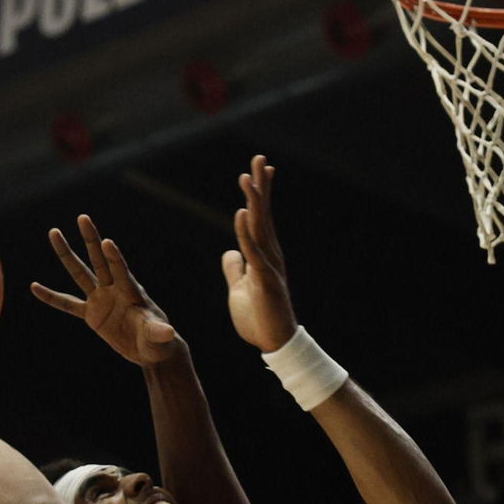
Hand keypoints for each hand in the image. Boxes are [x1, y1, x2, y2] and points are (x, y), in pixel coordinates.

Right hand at [31, 215, 178, 365]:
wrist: (150, 350)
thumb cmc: (159, 343)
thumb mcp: (159, 339)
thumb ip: (159, 333)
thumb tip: (168, 333)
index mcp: (132, 292)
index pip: (121, 272)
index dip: (115, 258)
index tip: (107, 241)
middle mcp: (114, 290)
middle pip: (100, 261)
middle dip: (91, 240)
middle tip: (83, 217)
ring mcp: (101, 299)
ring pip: (80, 273)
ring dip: (66, 254)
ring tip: (53, 233)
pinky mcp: (92, 314)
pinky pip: (67, 304)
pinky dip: (51, 297)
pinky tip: (34, 287)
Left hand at [220, 155, 297, 351]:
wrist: (273, 344)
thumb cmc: (259, 318)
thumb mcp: (239, 289)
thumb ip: (235, 269)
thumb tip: (230, 252)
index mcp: (263, 255)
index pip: (260, 218)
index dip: (259, 193)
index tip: (258, 169)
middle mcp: (269, 255)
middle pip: (263, 214)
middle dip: (260, 186)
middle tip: (259, 158)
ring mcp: (269, 266)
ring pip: (259, 227)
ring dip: (254, 201)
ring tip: (247, 177)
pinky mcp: (265, 281)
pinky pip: (254, 252)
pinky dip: (246, 232)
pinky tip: (242, 214)